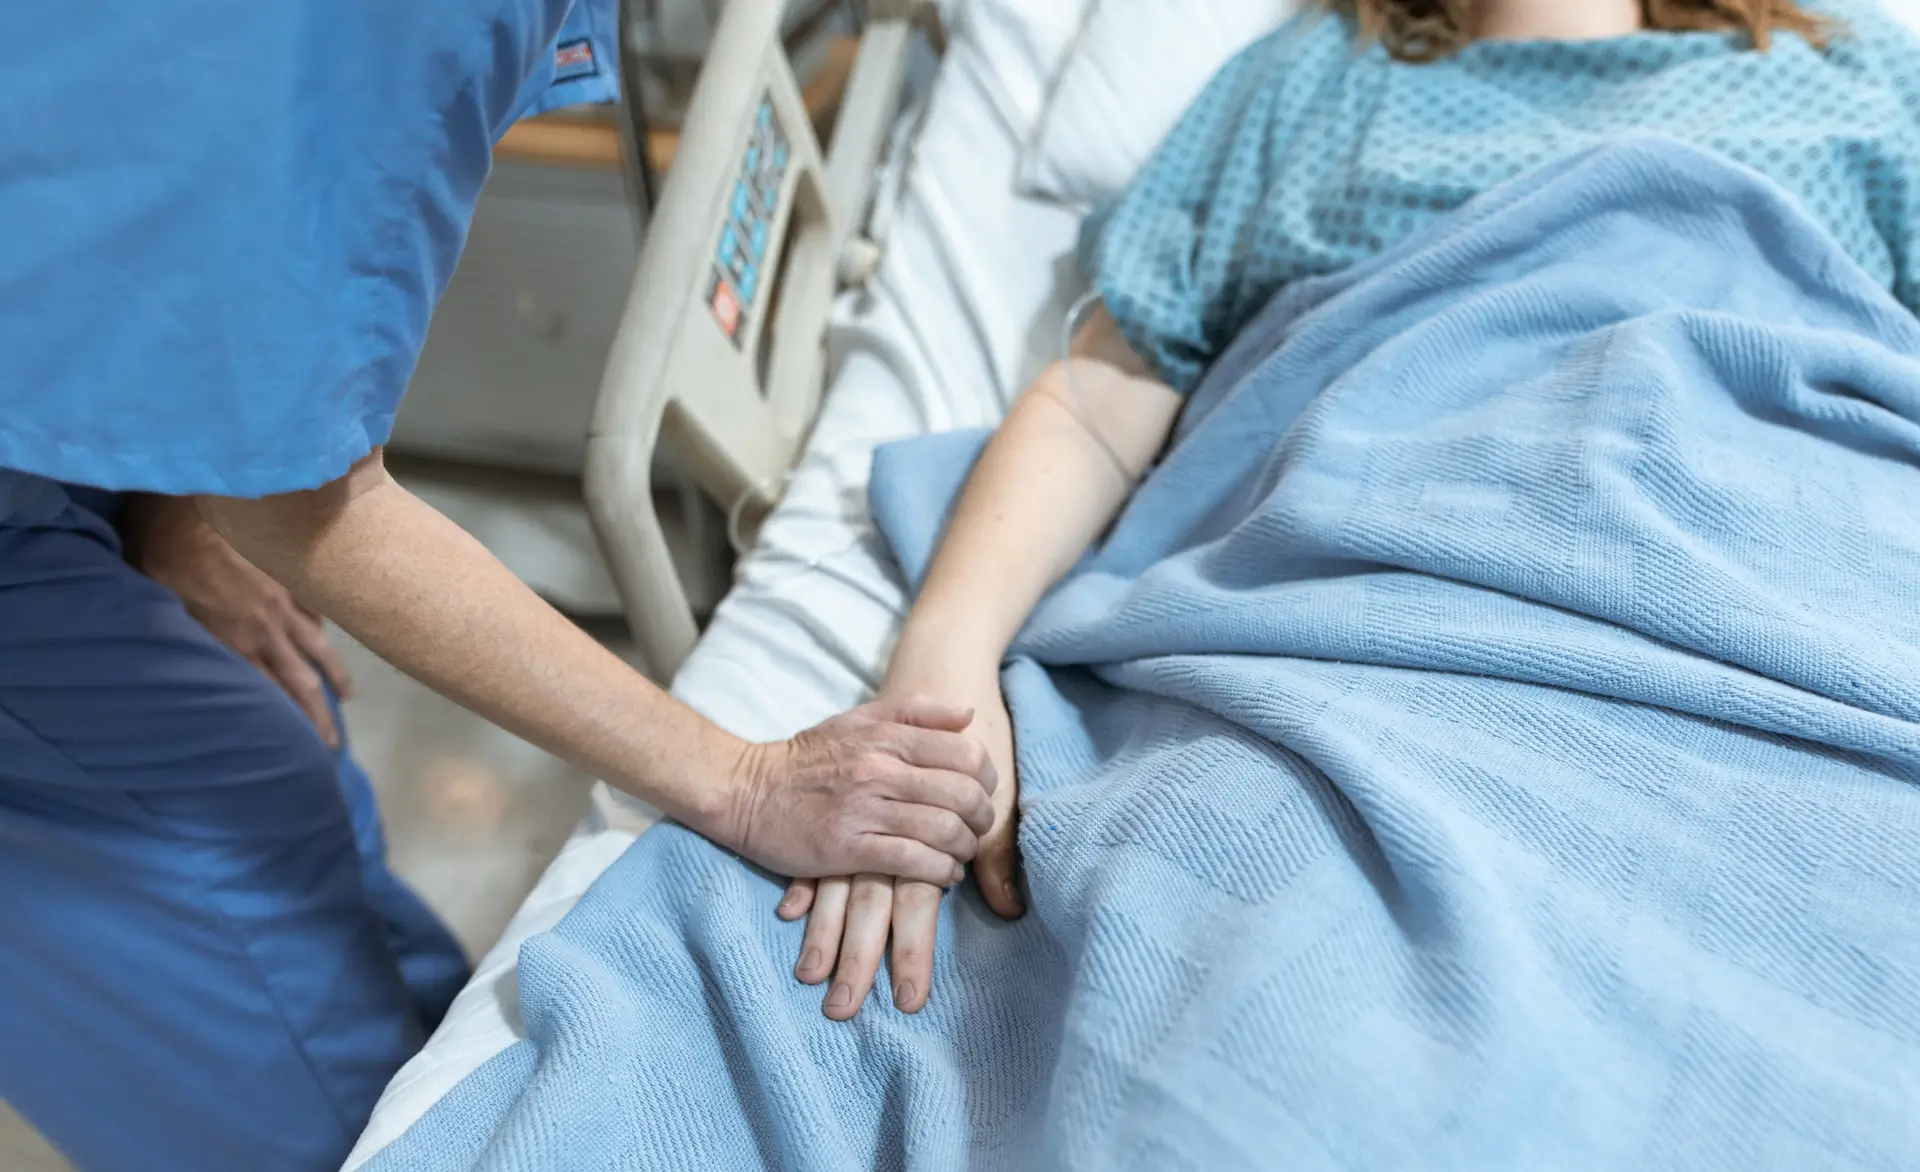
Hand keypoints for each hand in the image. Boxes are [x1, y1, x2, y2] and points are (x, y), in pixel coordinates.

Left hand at [124, 495, 352, 745]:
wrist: (189, 516)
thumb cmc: (163, 564)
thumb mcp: (165, 616)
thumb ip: (193, 646)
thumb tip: (200, 674)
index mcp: (237, 645)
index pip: (273, 697)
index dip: (292, 725)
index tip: (306, 748)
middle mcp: (267, 631)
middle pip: (303, 683)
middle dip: (319, 717)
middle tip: (333, 744)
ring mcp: (282, 603)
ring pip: (318, 647)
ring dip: (334, 675)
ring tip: (346, 695)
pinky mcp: (286, 578)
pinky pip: (313, 609)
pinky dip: (320, 627)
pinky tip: (324, 635)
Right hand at [777, 679, 1021, 1019]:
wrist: (746, 791)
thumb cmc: (806, 757)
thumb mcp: (857, 720)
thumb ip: (914, 712)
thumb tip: (968, 715)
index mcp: (887, 739)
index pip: (965, 755)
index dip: (988, 779)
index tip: (983, 794)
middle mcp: (880, 770)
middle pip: (961, 794)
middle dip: (982, 817)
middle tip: (978, 829)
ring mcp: (865, 810)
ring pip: (942, 830)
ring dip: (964, 848)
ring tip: (961, 854)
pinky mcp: (848, 848)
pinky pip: (912, 862)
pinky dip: (939, 872)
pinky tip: (943, 875)